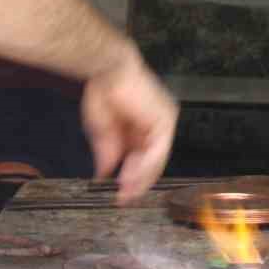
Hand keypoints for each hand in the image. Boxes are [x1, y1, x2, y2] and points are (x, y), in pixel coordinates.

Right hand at [79, 52, 178, 202]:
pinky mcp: (165, 121)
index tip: (121, 193)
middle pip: (153, 162)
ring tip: (126, 194)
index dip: (134, 177)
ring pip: (156, 160)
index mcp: (146, 125)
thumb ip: (108, 152)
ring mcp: (165, 122)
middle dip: (137, 182)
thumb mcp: (103, 129)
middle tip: (124, 199)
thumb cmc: (104, 91)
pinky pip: (156, 151)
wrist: (108, 69)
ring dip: (139, 178)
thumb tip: (103, 174)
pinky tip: (130, 179)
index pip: (145, 157)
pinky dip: (143, 167)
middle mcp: (159, 125)